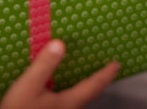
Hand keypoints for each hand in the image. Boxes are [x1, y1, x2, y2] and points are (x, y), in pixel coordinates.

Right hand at [0, 40, 119, 108]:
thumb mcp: (29, 85)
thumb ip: (44, 65)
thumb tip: (60, 44)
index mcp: (68, 101)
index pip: (93, 85)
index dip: (105, 74)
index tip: (116, 64)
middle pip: (90, 95)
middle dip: (99, 82)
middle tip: (107, 71)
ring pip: (79, 100)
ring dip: (86, 88)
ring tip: (87, 78)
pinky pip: (68, 102)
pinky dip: (72, 93)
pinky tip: (61, 90)